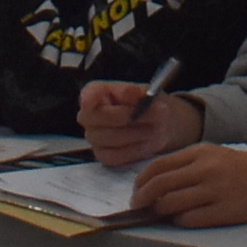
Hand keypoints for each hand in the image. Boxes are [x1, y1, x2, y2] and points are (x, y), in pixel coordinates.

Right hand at [78, 83, 200, 168]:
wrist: (157, 124)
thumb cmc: (146, 103)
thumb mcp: (145, 91)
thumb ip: (135, 91)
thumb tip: (129, 93)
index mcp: (96, 92)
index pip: (88, 94)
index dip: (91, 98)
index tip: (101, 100)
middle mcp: (89, 115)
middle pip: (103, 117)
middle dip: (131, 116)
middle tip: (157, 113)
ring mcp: (94, 137)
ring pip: (112, 137)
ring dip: (138, 133)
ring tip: (157, 127)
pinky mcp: (103, 155)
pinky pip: (116, 155)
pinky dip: (135, 149)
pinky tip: (148, 142)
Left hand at [132, 145, 246, 225]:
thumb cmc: (245, 169)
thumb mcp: (215, 155)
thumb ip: (188, 164)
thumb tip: (157, 182)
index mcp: (201, 152)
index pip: (159, 165)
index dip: (142, 181)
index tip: (136, 191)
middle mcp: (206, 168)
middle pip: (160, 184)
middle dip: (142, 198)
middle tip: (137, 206)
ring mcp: (215, 190)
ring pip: (171, 203)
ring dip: (159, 211)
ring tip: (159, 214)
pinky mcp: (224, 211)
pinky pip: (190, 219)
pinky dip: (179, 221)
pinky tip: (181, 219)